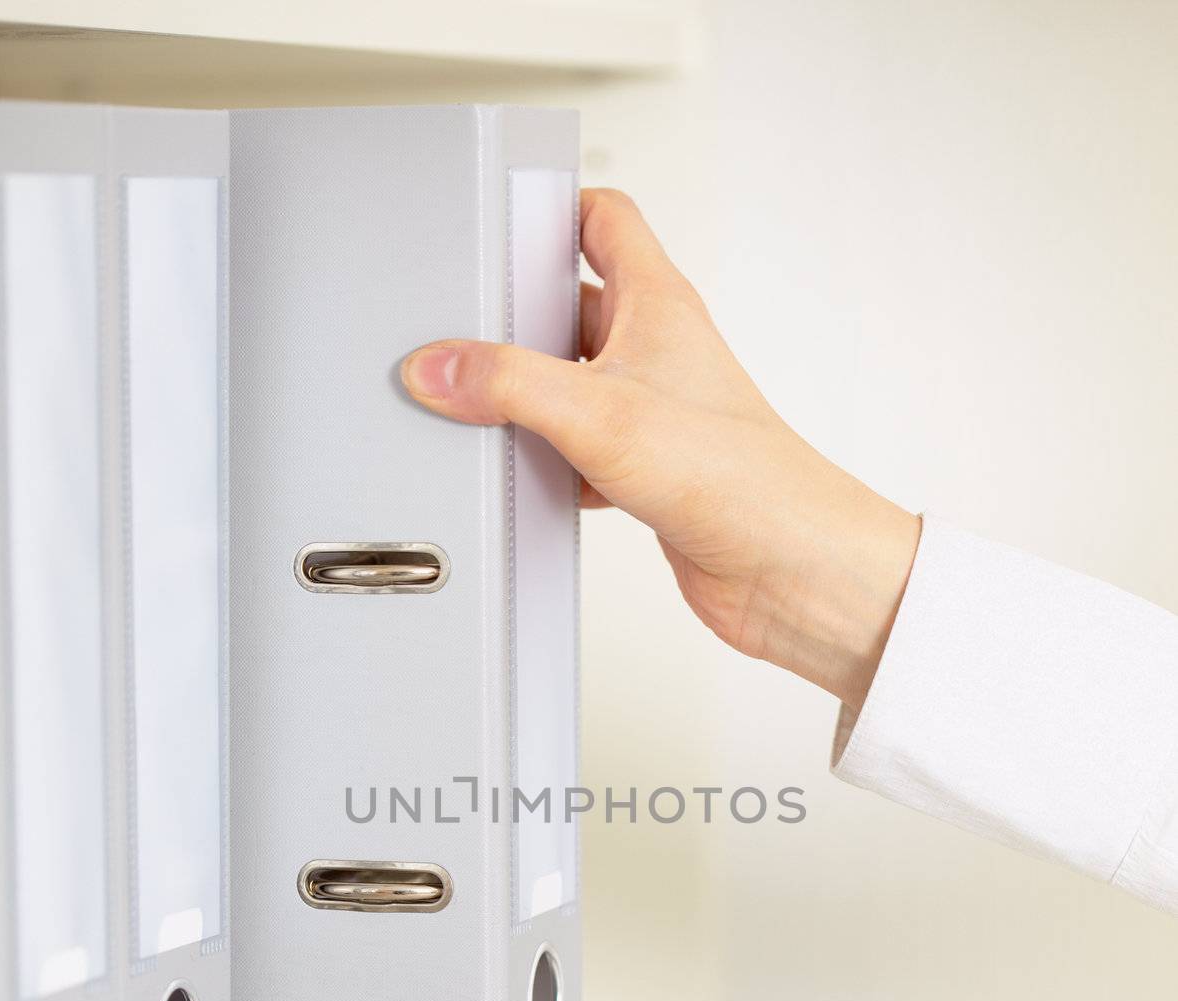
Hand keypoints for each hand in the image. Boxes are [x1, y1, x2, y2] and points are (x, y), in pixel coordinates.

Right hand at [401, 187, 919, 711]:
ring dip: (529, 400)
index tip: (497, 218)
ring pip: (570, 385)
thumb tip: (440, 366)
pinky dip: (548, 462)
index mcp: (657, 303)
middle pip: (570, 307)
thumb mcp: (598, 413)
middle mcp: (656, 351)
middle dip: (515, 319)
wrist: (787, 567)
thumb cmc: (737, 475)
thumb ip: (509, 384)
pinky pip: (579, 450)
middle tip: (463, 329)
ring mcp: (652, 412)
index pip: (604, 219)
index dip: (552, 206)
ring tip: (482, 408)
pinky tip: (527, 478)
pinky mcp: (646, 471)